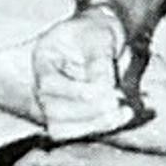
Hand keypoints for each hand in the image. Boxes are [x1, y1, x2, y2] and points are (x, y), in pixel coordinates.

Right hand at [31, 7, 131, 138]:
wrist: (103, 37)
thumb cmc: (99, 31)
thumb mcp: (101, 35)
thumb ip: (100, 61)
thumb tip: (104, 91)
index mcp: (43, 58)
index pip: (49, 85)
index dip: (76, 92)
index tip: (109, 90)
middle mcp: (41, 85)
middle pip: (51, 111)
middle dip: (88, 111)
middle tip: (119, 102)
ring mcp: (51, 103)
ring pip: (61, 129)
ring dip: (94, 124)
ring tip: (124, 111)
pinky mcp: (67, 117)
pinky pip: (75, 133)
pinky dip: (99, 128)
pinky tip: (121, 116)